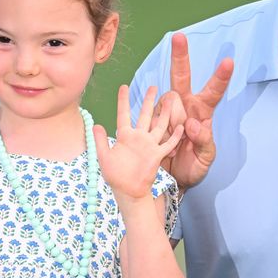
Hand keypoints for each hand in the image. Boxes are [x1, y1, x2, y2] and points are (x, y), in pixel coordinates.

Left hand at [96, 85, 182, 200]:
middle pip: (145, 114)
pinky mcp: (157, 155)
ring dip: (165, 112)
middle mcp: (138, 138)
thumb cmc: (115, 176)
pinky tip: (181, 126)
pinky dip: (175, 135)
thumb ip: (101, 141)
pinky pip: (168, 143)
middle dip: (149, 100)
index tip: (124, 86)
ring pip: (159, 124)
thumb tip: (96, 125)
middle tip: (154, 87)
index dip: (123, 100)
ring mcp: (149, 145)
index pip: (124, 114)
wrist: (128, 191)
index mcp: (124, 136)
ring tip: (170, 100)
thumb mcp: (104, 157)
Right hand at [162, 33, 232, 188]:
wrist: (171, 181)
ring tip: (178, 141)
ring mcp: (166, 111)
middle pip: (182, 77)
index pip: (214, 91)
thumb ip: (204, 142)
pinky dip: (159, 125)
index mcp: (202, 113)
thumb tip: (193, 125)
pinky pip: (152, 114)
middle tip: (178, 36)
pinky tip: (164, 138)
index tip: (228, 61)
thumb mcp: (205, 158)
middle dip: (180, 56)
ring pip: (167, 100)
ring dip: (173, 119)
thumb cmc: (193, 166)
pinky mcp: (151, 120)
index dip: (221, 77)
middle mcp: (185, 107)